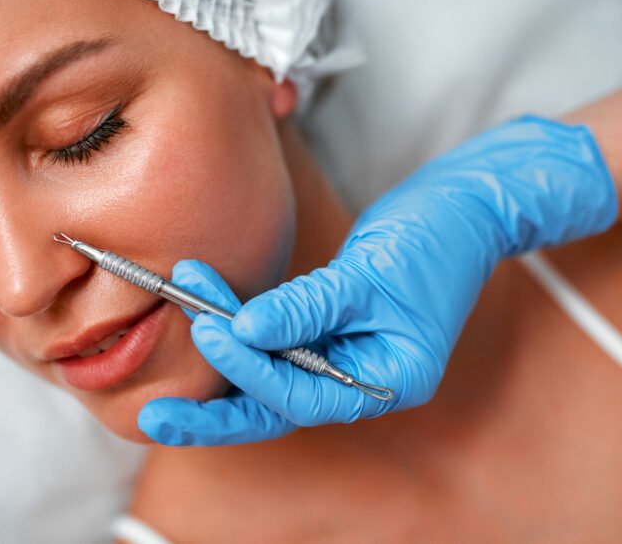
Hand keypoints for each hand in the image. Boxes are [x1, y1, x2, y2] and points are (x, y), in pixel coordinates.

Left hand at [137, 116, 617, 444]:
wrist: (467, 203)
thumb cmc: (435, 236)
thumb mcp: (368, 274)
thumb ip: (306, 307)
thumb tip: (242, 330)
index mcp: (390, 381)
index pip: (303, 394)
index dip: (251, 368)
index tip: (210, 331)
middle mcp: (365, 380)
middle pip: (278, 405)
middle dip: (215, 412)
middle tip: (155, 419)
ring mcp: (348, 354)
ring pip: (272, 368)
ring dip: (225, 342)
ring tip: (181, 303)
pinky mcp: (334, 326)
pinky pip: (280, 335)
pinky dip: (245, 318)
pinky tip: (208, 298)